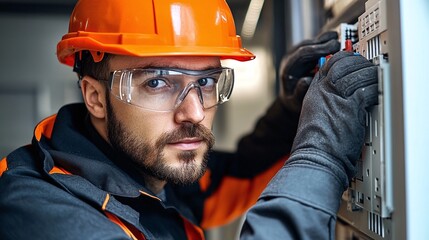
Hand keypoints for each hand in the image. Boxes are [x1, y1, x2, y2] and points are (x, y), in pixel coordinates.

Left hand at [279, 31, 339, 112]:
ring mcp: (297, 54)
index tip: (334, 48)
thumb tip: (307, 79)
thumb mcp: (296, 101)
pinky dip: (326, 42)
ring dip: (325, 40)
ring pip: (311, 42)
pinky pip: (315, 44)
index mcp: (288, 69)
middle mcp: (291, 59)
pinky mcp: (304, 53)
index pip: (302, 54)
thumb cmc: (295, 100)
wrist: (292, 98)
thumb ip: (300, 91)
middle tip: (340, 43)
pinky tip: (337, 41)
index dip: (319, 49)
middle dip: (324, 43)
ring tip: (340, 39)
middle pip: (307, 45)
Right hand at [290, 51, 377, 185]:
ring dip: (371, 75)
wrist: (315, 158)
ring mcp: (336, 97)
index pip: (329, 64)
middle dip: (359, 64)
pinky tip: (376, 96)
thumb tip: (341, 99)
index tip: (353, 63)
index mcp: (314, 92)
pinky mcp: (351, 107)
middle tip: (367, 69)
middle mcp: (324, 91)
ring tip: (375, 81)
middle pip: (344, 63)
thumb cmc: (314, 146)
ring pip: (359, 73)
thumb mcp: (314, 116)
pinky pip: (369, 89)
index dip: (344, 60)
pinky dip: (376, 89)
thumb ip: (326, 103)